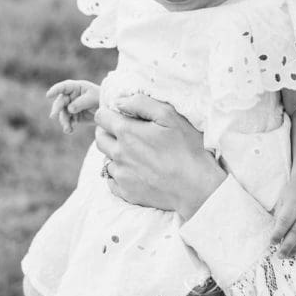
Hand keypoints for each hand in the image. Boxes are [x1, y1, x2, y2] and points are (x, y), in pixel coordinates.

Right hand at [46, 80, 99, 133]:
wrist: (108, 110)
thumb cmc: (101, 99)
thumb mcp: (93, 98)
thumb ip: (81, 102)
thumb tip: (69, 109)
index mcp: (76, 87)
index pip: (64, 87)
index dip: (55, 90)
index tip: (48, 95)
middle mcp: (71, 97)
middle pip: (61, 102)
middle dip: (57, 109)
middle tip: (53, 116)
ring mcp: (71, 107)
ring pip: (63, 114)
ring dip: (63, 121)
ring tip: (67, 129)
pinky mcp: (74, 117)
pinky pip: (68, 122)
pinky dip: (68, 127)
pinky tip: (70, 131)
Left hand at [94, 94, 224, 217]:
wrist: (196, 186)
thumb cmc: (186, 147)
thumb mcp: (169, 115)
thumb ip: (140, 103)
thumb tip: (119, 101)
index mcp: (126, 132)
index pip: (101, 116)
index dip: (110, 113)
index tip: (122, 115)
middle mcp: (118, 154)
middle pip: (99, 138)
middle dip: (108, 131)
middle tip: (127, 132)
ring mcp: (121, 175)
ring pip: (106, 159)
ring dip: (115, 153)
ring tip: (136, 153)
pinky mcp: (127, 193)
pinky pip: (112, 181)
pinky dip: (119, 174)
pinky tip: (136, 171)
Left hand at [271, 176, 295, 256]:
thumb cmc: (294, 193)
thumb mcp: (283, 199)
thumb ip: (279, 216)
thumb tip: (277, 237)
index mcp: (295, 203)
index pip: (285, 221)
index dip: (278, 234)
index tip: (272, 243)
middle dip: (287, 246)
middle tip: (279, 255)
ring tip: (287, 255)